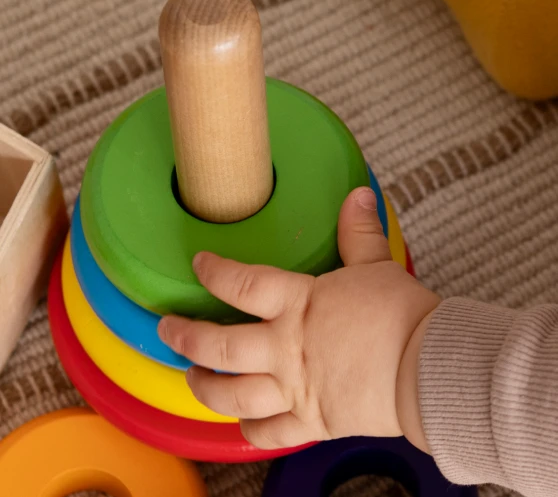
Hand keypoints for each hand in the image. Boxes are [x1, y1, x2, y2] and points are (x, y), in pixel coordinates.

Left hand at [158, 186, 439, 449]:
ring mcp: (294, 388)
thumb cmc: (404, 317)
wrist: (431, 368)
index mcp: (299, 305)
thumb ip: (360, 232)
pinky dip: (250, 432)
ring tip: (190, 379)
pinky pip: (270, 434)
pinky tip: (240, 424)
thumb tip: (359, 195)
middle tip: (167, 330)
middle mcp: (286, 348)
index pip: (241, 282)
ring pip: (232, 395)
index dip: (214, 271)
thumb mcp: (378, 266)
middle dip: (185, 337)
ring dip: (203, 388)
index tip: (200, 264)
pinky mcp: (312, 420)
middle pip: (218, 346)